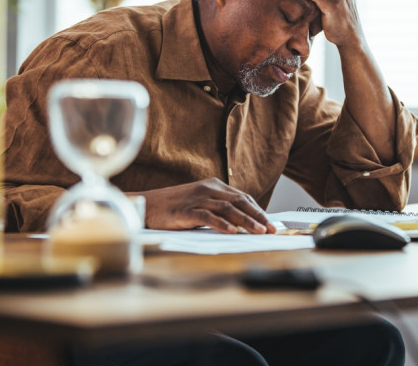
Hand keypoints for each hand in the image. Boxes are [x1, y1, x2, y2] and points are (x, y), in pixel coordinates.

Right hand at [136, 178, 275, 233]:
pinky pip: (207, 216)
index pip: (243, 198)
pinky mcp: (186, 209)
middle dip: (258, 216)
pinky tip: (232, 231)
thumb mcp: (200, 204)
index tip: (271, 223)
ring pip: (228, 209)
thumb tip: (242, 224)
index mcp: (214, 186)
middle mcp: (208, 189)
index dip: (259, 211)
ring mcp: (197, 198)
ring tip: (259, 231)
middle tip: (272, 229)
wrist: (146, 205)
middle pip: (240, 202)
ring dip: (246, 221)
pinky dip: (221, 223)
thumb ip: (219, 210)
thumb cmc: (174, 208)